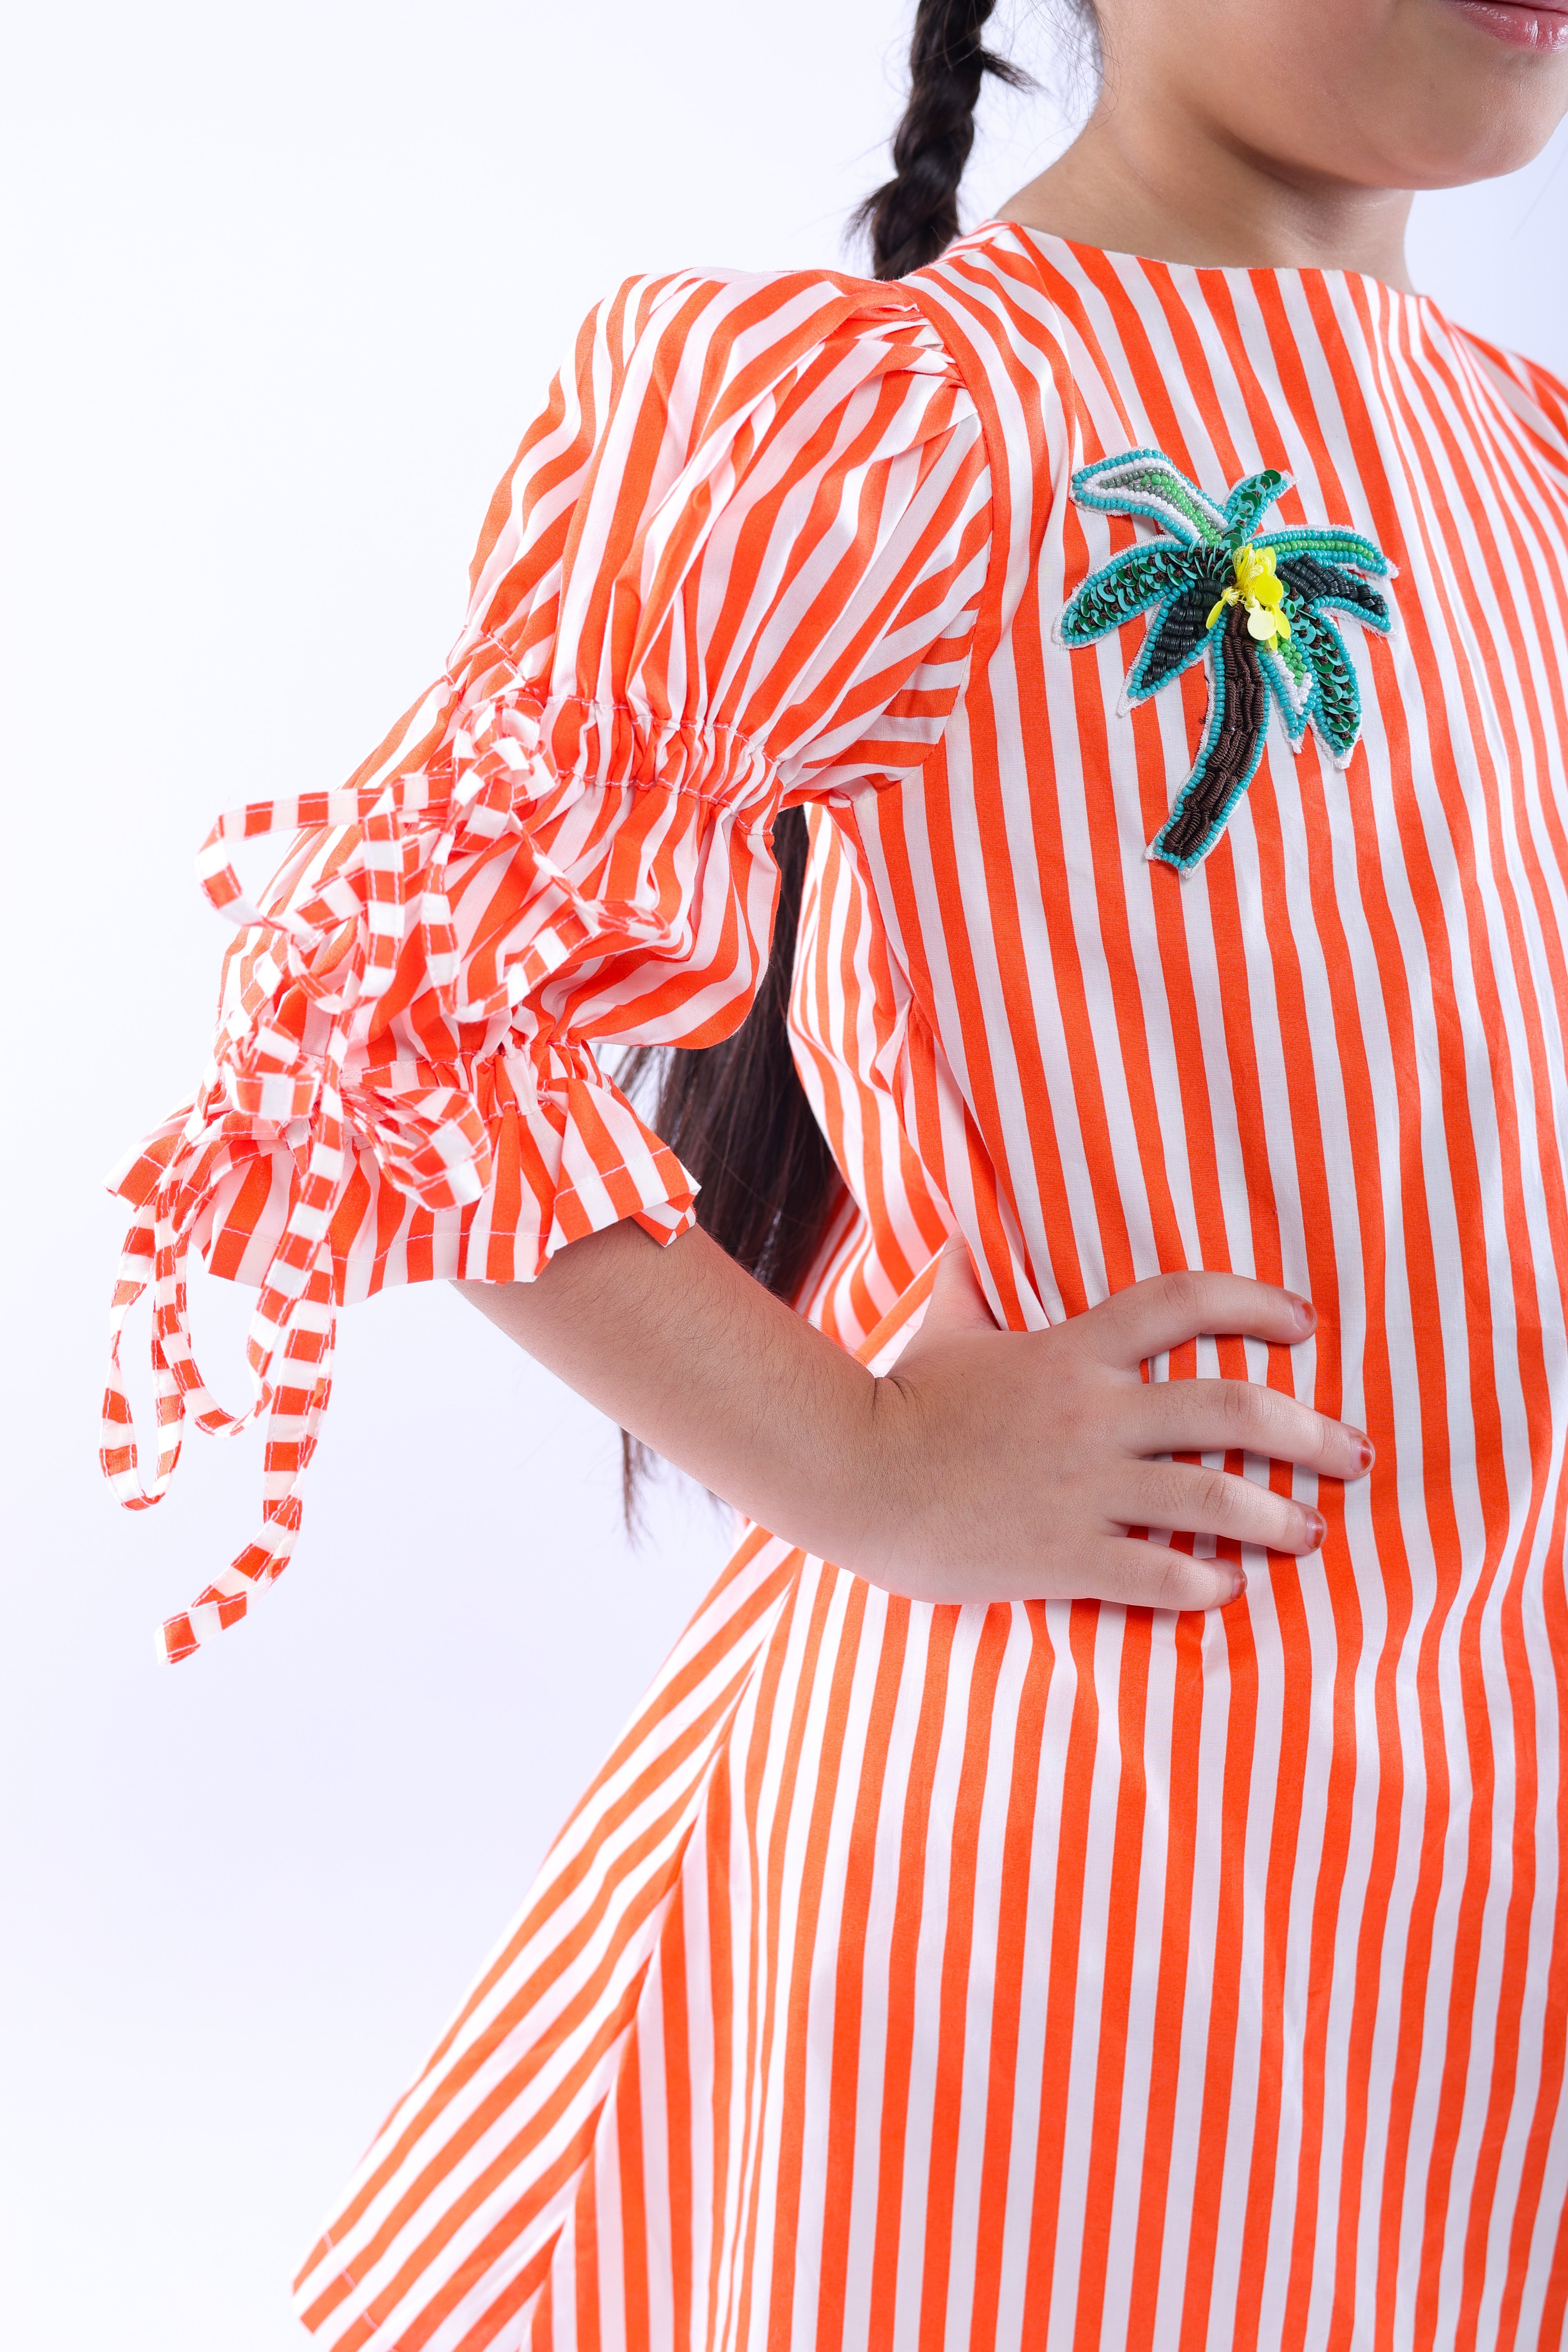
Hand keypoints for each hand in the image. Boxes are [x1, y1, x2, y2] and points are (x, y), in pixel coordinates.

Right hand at [857, 1247, 1371, 1610]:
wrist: (849, 1473)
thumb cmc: (899, 1401)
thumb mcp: (941, 1330)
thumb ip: (967, 1288)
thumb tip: (961, 1252)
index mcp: (1072, 1352)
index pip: (1182, 1303)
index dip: (1254, 1303)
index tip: (1304, 1322)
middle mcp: (1094, 1414)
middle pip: (1230, 1407)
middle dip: (1307, 1431)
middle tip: (1353, 1453)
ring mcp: (1084, 1487)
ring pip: (1214, 1497)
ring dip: (1276, 1516)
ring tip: (1308, 1531)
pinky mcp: (1063, 1555)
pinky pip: (1158, 1575)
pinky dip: (1205, 1585)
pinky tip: (1227, 1589)